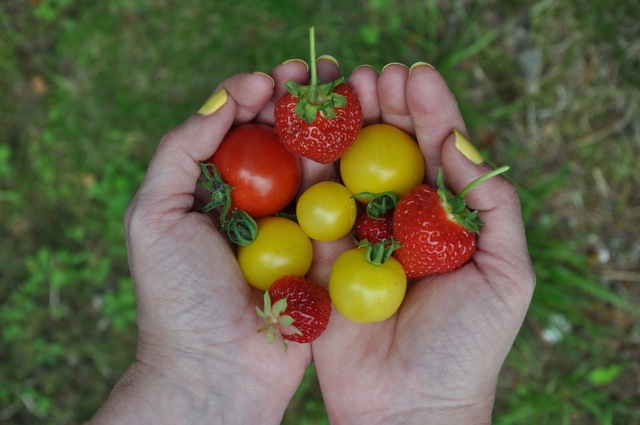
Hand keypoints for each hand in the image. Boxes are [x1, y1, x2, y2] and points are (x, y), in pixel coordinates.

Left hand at [90, 59, 341, 424]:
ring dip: (333, 127)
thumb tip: (225, 98)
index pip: (239, 129)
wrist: (216, 372)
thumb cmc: (177, 296)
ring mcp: (296, 226)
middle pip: (282, 140)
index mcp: (215, 190)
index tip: (275, 79)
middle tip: (322, 74)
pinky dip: (354, 171)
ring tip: (351, 94)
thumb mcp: (154, 215)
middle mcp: (258, 203)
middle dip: (302, 104)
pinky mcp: (327, 251)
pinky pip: (343, 204)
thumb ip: (180, 150)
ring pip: (317, 164)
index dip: (257, 96)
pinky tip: (367, 142)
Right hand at [308, 63, 535, 424]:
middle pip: (390, 148)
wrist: (409, 407)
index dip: (429, 111)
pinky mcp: (322, 253)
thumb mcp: (506, 273)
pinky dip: (312, 164)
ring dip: (346, 124)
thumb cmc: (468, 346)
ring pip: (350, 165)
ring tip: (344, 88)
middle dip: (383, 107)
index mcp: (446, 217)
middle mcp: (400, 217)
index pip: (438, 150)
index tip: (414, 76)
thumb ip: (492, 205)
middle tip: (373, 74)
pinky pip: (315, 202)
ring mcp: (358, 232)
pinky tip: (310, 133)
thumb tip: (460, 141)